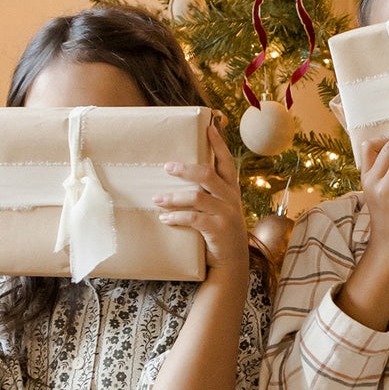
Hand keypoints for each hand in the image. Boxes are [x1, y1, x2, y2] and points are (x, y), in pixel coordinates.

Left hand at [154, 121, 249, 275]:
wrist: (231, 262)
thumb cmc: (219, 231)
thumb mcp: (219, 208)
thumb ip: (209, 192)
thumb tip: (181, 174)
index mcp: (231, 189)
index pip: (226, 162)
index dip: (218, 144)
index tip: (209, 127)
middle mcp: (231, 198)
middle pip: (207, 174)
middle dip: (185, 169)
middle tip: (167, 167)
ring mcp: (226, 214)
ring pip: (196, 196)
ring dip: (173, 197)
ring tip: (157, 199)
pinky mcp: (218, 229)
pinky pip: (193, 218)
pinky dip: (176, 217)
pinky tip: (164, 219)